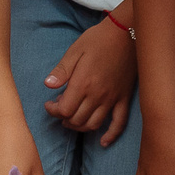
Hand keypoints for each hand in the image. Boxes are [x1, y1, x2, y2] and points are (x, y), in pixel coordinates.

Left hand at [44, 21, 135, 143]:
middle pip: (77, 119)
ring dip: (80, 127)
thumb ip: (61, 70)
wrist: (127, 32)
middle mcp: (98, 95)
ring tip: (72, 121)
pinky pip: (119, 123)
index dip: (53, 110)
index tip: (49, 103)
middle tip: (59, 110)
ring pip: (93, 124)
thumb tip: (47, 85)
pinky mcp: (124, 98)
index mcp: (83, 83)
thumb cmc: (98, 39)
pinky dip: (110, 135)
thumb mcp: (75, 50)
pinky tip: (102, 142)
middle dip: (64, 118)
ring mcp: (112, 99)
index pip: (64, 109)